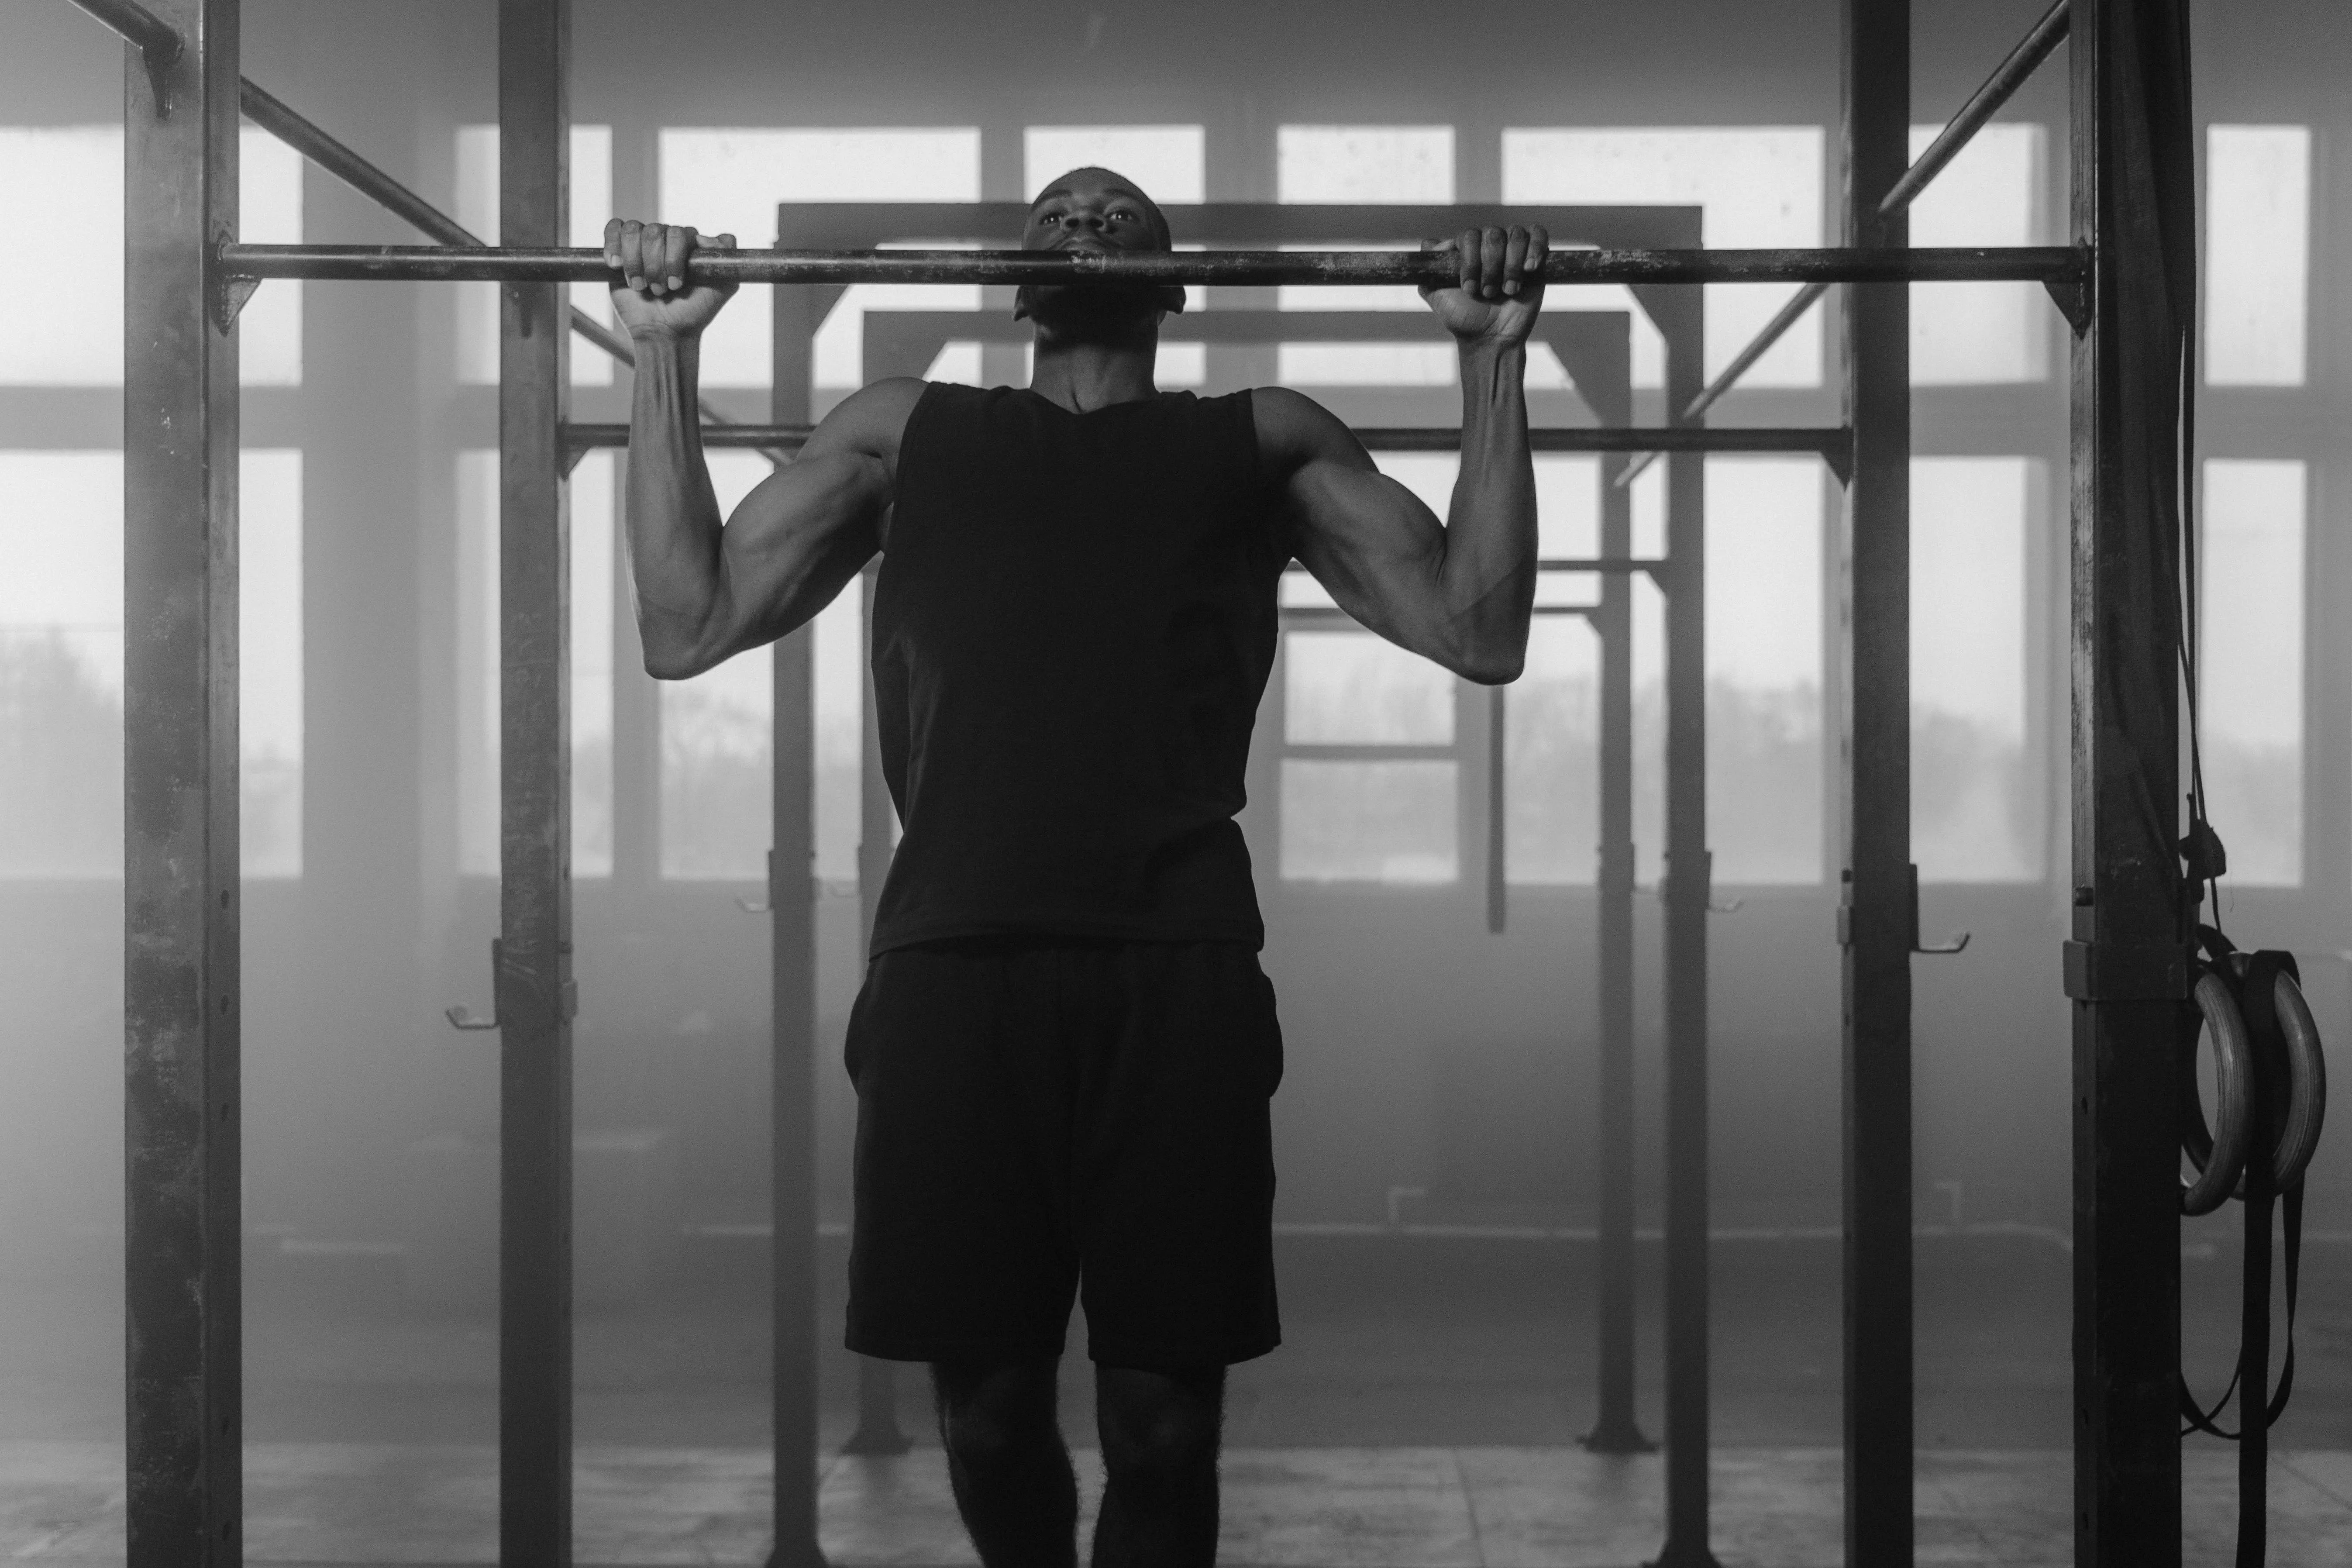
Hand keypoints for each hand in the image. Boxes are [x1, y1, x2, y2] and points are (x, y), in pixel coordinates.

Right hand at [605, 219, 738, 339]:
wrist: (663, 332)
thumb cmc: (693, 313)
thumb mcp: (722, 289)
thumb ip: (727, 260)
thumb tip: (721, 237)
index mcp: (689, 244)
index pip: (678, 232)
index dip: (673, 258)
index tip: (675, 285)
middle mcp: (667, 240)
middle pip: (654, 231)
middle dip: (654, 266)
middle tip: (659, 290)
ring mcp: (644, 244)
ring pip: (634, 230)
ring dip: (635, 262)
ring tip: (639, 286)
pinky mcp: (621, 250)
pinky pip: (614, 228)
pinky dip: (613, 244)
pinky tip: (616, 265)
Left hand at [1419, 225, 1547, 346]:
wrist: (1493, 338)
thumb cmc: (1464, 319)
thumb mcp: (1436, 297)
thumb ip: (1428, 271)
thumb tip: (1432, 244)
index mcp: (1466, 251)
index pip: (1469, 236)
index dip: (1470, 261)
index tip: (1469, 288)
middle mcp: (1488, 247)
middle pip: (1493, 234)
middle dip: (1490, 266)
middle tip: (1488, 293)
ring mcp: (1512, 250)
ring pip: (1515, 235)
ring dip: (1511, 265)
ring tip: (1508, 290)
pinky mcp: (1534, 257)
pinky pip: (1538, 234)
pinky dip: (1536, 247)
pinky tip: (1529, 268)